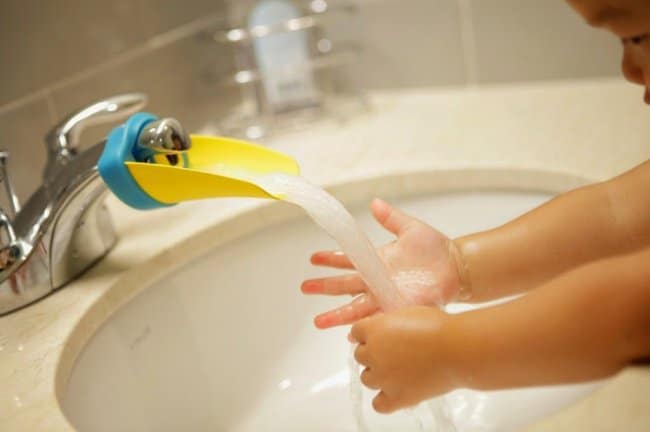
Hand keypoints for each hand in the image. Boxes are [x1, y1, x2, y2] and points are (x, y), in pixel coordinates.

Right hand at [301, 198, 466, 327]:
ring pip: (355, 307)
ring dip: (336, 315)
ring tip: (318, 322)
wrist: (457, 267)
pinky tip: (349, 336)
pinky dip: (364, 327)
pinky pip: (377, 320)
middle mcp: (377, 281)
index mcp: (377, 261)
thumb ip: (391, 218)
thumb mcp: (410, 228)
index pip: (347, 260)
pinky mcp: (397, 309)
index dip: (330, 259)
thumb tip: (374, 203)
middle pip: (344, 285)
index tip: (312, 258)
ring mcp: (386, 297)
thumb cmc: (436, 248)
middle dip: (324, 286)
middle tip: (304, 287)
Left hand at [351, 306, 459, 412]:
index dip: (369, 334)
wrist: (457, 349)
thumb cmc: (438, 326)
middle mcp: (374, 353)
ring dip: (378, 375)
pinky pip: (379, 404)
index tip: (381, 336)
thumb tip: (376, 329)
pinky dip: (385, 399)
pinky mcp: (397, 397)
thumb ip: (387, 321)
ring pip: (367, 378)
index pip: (356, 333)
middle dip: (374, 354)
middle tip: (395, 353)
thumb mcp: (408, 313)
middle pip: (360, 356)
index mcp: (374, 330)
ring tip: (399, 371)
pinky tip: (396, 391)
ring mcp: (383, 377)